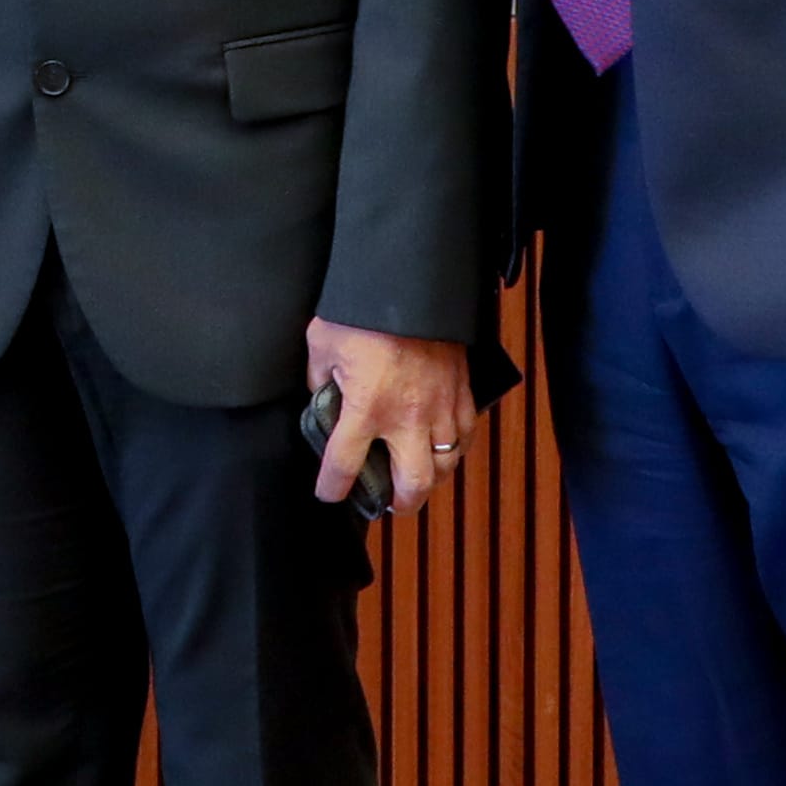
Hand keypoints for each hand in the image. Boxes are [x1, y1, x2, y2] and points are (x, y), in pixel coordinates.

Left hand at [305, 319, 471, 514]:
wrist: (410, 282)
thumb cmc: (362, 310)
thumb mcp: (322, 344)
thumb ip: (320, 378)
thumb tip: (322, 396)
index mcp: (365, 409)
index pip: (344, 466)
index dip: (333, 488)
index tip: (329, 494)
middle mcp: (406, 417)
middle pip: (412, 484)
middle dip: (401, 502)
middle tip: (391, 503)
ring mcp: (440, 406)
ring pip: (446, 465)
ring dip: (431, 478)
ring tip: (417, 478)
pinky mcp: (462, 390)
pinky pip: (465, 434)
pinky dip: (455, 447)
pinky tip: (444, 446)